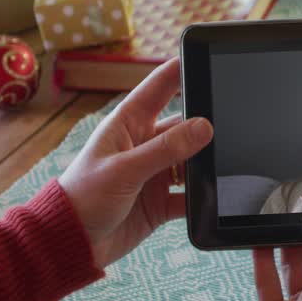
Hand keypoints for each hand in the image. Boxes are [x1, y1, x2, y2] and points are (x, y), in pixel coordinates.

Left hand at [58, 59, 213, 266]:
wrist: (71, 244)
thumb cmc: (83, 198)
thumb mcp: (125, 169)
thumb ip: (166, 149)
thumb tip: (204, 127)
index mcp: (128, 125)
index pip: (158, 88)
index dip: (179, 71)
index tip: (204, 56)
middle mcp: (143, 145)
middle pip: (182, 127)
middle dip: (205, 125)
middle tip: (230, 121)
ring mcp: (154, 174)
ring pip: (190, 162)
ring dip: (205, 164)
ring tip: (227, 162)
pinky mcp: (161, 202)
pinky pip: (190, 196)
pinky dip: (201, 198)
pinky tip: (214, 198)